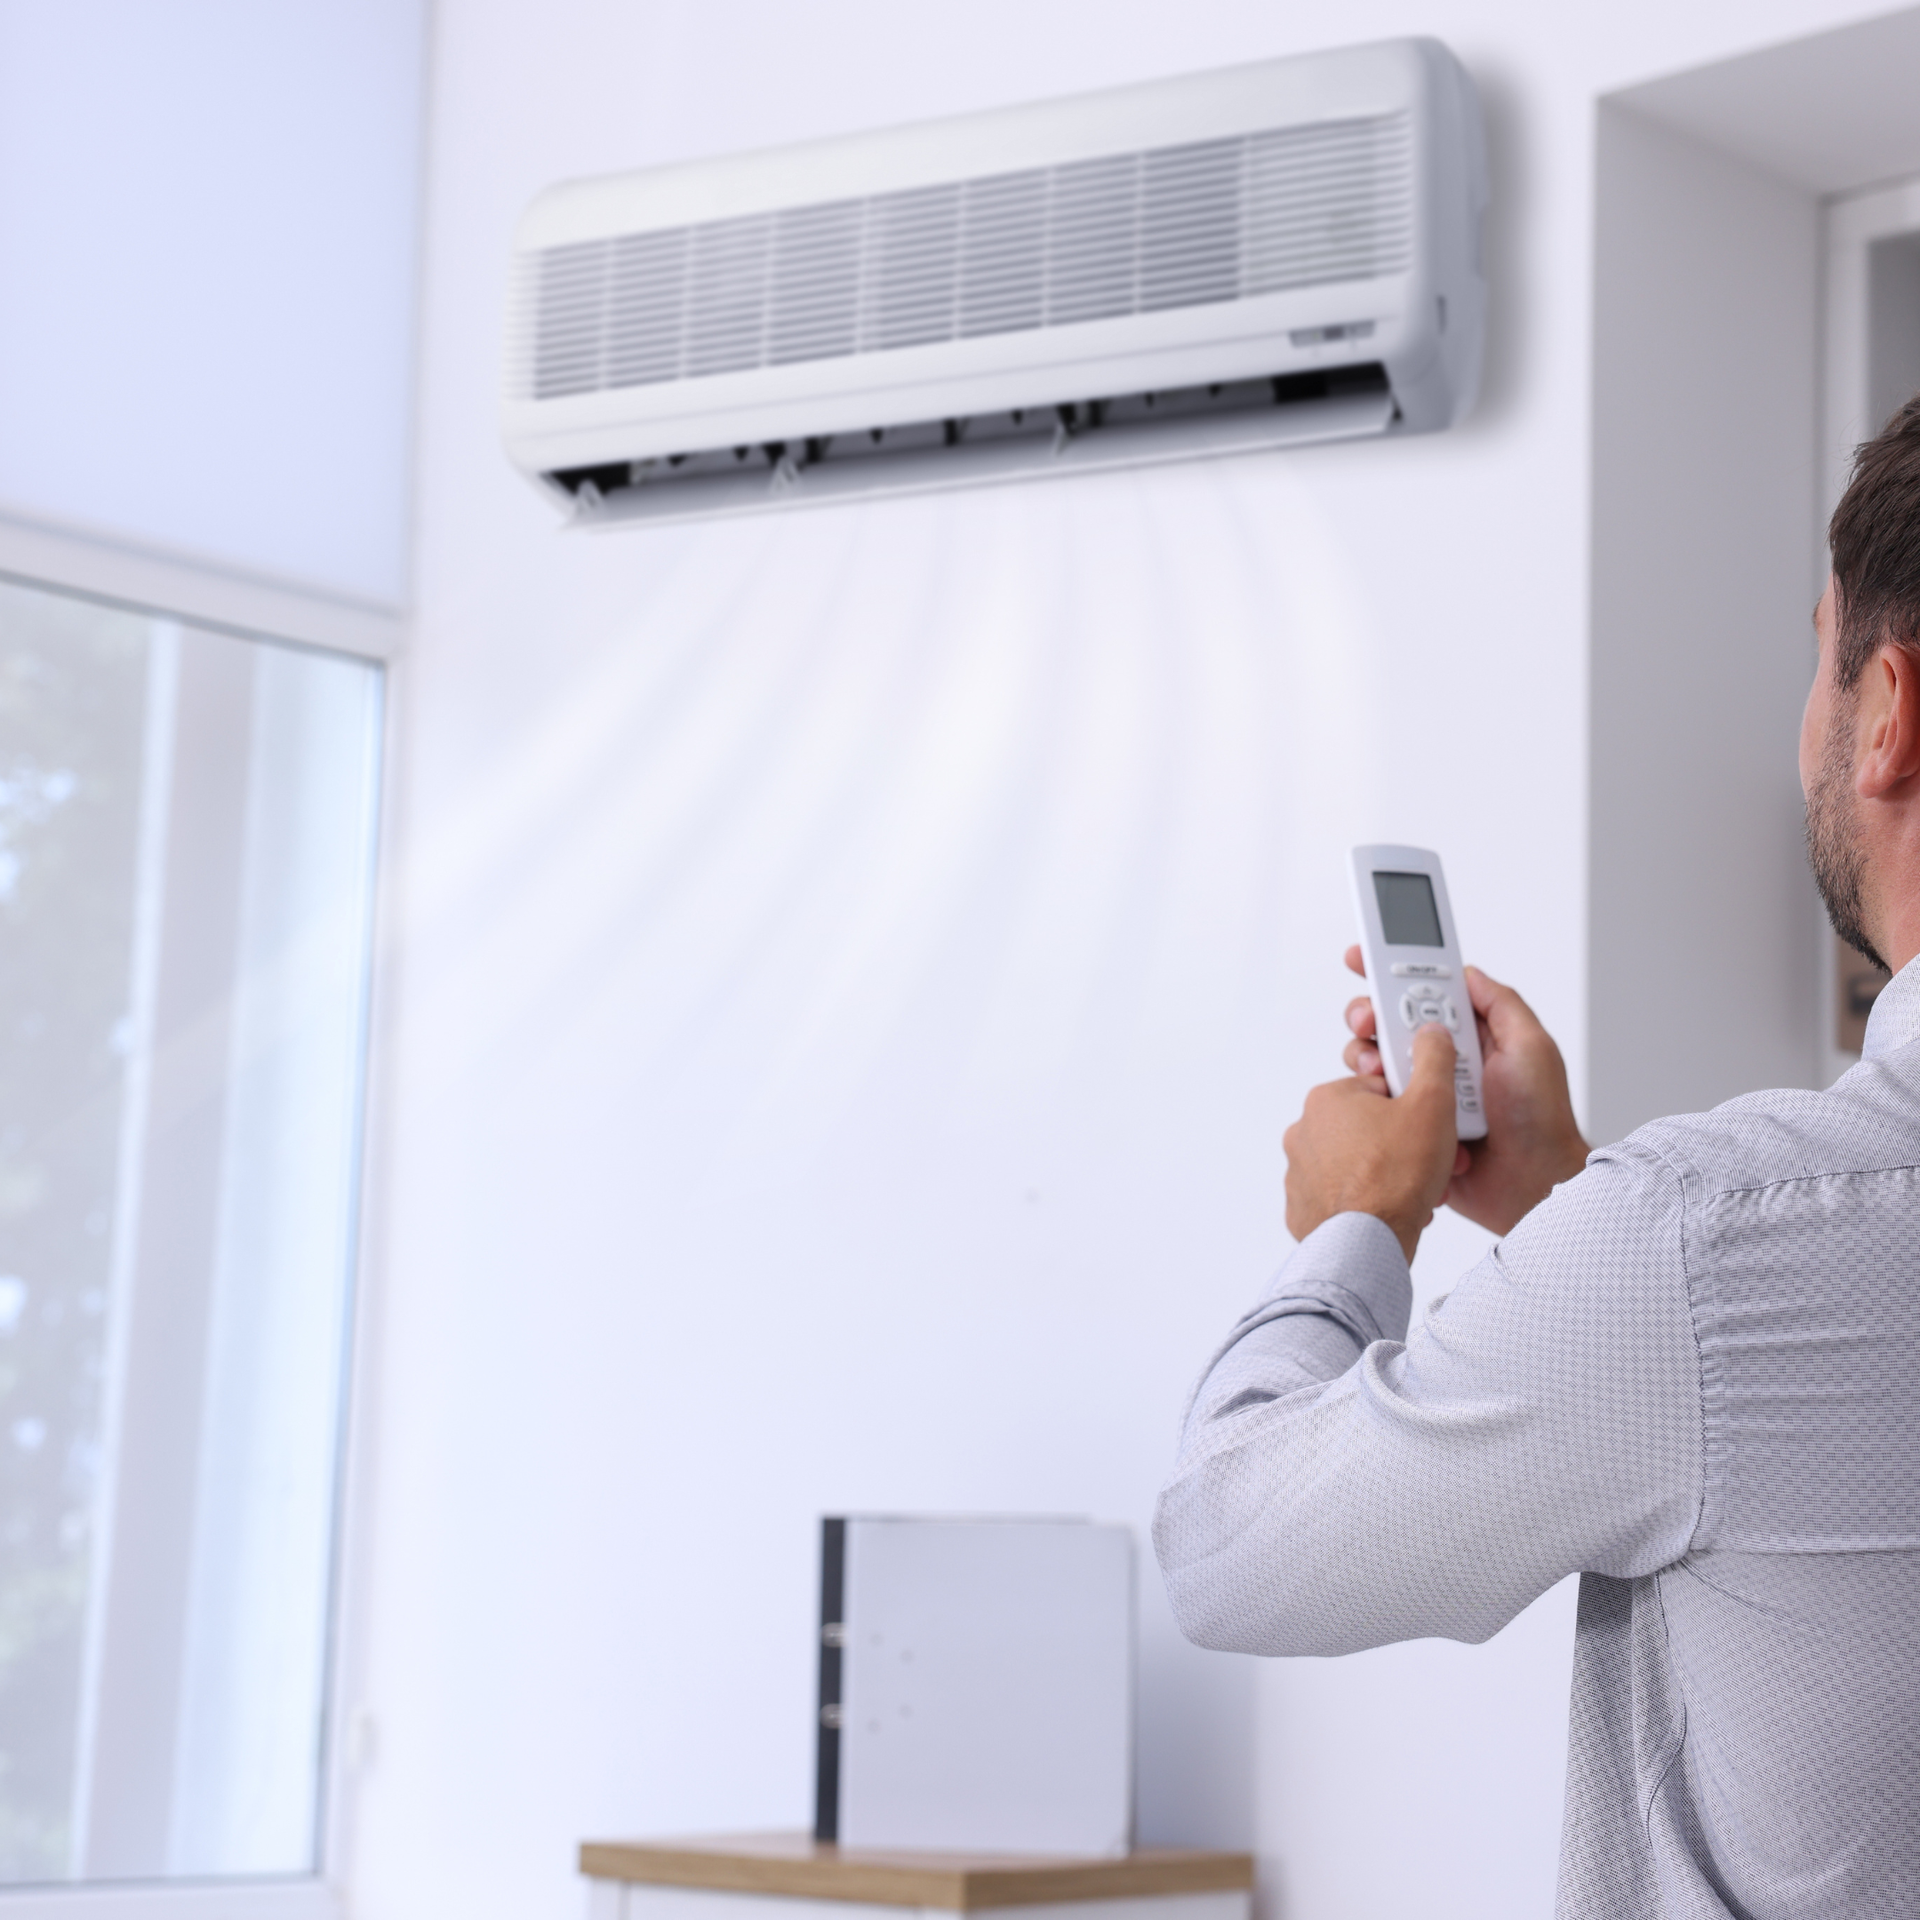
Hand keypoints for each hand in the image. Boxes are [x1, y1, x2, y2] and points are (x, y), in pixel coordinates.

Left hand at [1284, 1023, 1461, 1261]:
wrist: (1367, 1244)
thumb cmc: (1396, 1176)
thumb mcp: (1431, 1104)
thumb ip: (1433, 1060)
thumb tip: (1430, 1034)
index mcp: (1328, 1098)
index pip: (1380, 1089)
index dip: (1414, 1108)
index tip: (1430, 1126)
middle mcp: (1304, 1131)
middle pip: (1370, 1129)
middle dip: (1403, 1146)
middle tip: (1428, 1164)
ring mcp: (1299, 1171)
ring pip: (1358, 1165)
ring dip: (1389, 1175)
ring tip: (1415, 1193)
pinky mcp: (1302, 1207)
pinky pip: (1342, 1197)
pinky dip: (1366, 1202)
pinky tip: (1390, 1212)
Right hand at [1341, 948, 1587, 1235]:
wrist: (1531, 1186)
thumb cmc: (1541, 1121)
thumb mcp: (1532, 1048)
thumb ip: (1501, 1005)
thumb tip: (1468, 973)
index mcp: (1469, 1038)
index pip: (1424, 995)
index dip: (1391, 974)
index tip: (1364, 959)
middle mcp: (1441, 1062)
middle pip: (1387, 1024)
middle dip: (1368, 1016)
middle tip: (1368, 1022)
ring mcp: (1423, 1095)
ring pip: (1373, 1063)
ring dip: (1369, 1060)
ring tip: (1385, 1074)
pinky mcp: (1408, 1126)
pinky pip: (1374, 1106)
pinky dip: (1373, 1101)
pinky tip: (1391, 1104)